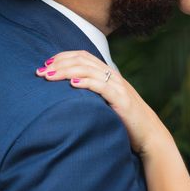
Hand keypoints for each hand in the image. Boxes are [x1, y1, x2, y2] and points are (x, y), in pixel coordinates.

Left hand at [36, 51, 167, 154]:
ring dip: (66, 71)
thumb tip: (66, 92)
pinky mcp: (122, 100)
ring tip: (49, 76)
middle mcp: (113, 76)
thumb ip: (91, 93)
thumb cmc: (124, 120)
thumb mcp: (106, 102)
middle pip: (82, 60)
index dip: (62, 57)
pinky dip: (86, 83)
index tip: (45, 65)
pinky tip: (72, 84)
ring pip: (89, 70)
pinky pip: (102, 86)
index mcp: (108, 74)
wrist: (149, 134)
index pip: (82, 56)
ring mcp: (118, 87)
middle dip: (59, 64)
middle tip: (40, 71)